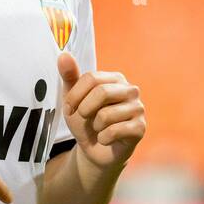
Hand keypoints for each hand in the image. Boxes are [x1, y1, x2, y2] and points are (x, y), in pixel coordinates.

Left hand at [57, 52, 145, 169]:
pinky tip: (106, 138)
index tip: (69, 108)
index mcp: (115, 79)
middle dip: (84, 109)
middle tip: (82, 118)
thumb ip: (69, 76)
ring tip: (98, 128)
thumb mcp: (73, 99)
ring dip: (94, 126)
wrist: (95, 150)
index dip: (75, 95)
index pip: (91, 78)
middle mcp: (131, 90)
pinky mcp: (140, 128)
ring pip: (106, 114)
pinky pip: (114, 131)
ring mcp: (138, 109)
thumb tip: (63, 54)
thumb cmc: (85, 121)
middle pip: (102, 92)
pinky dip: (103, 138)